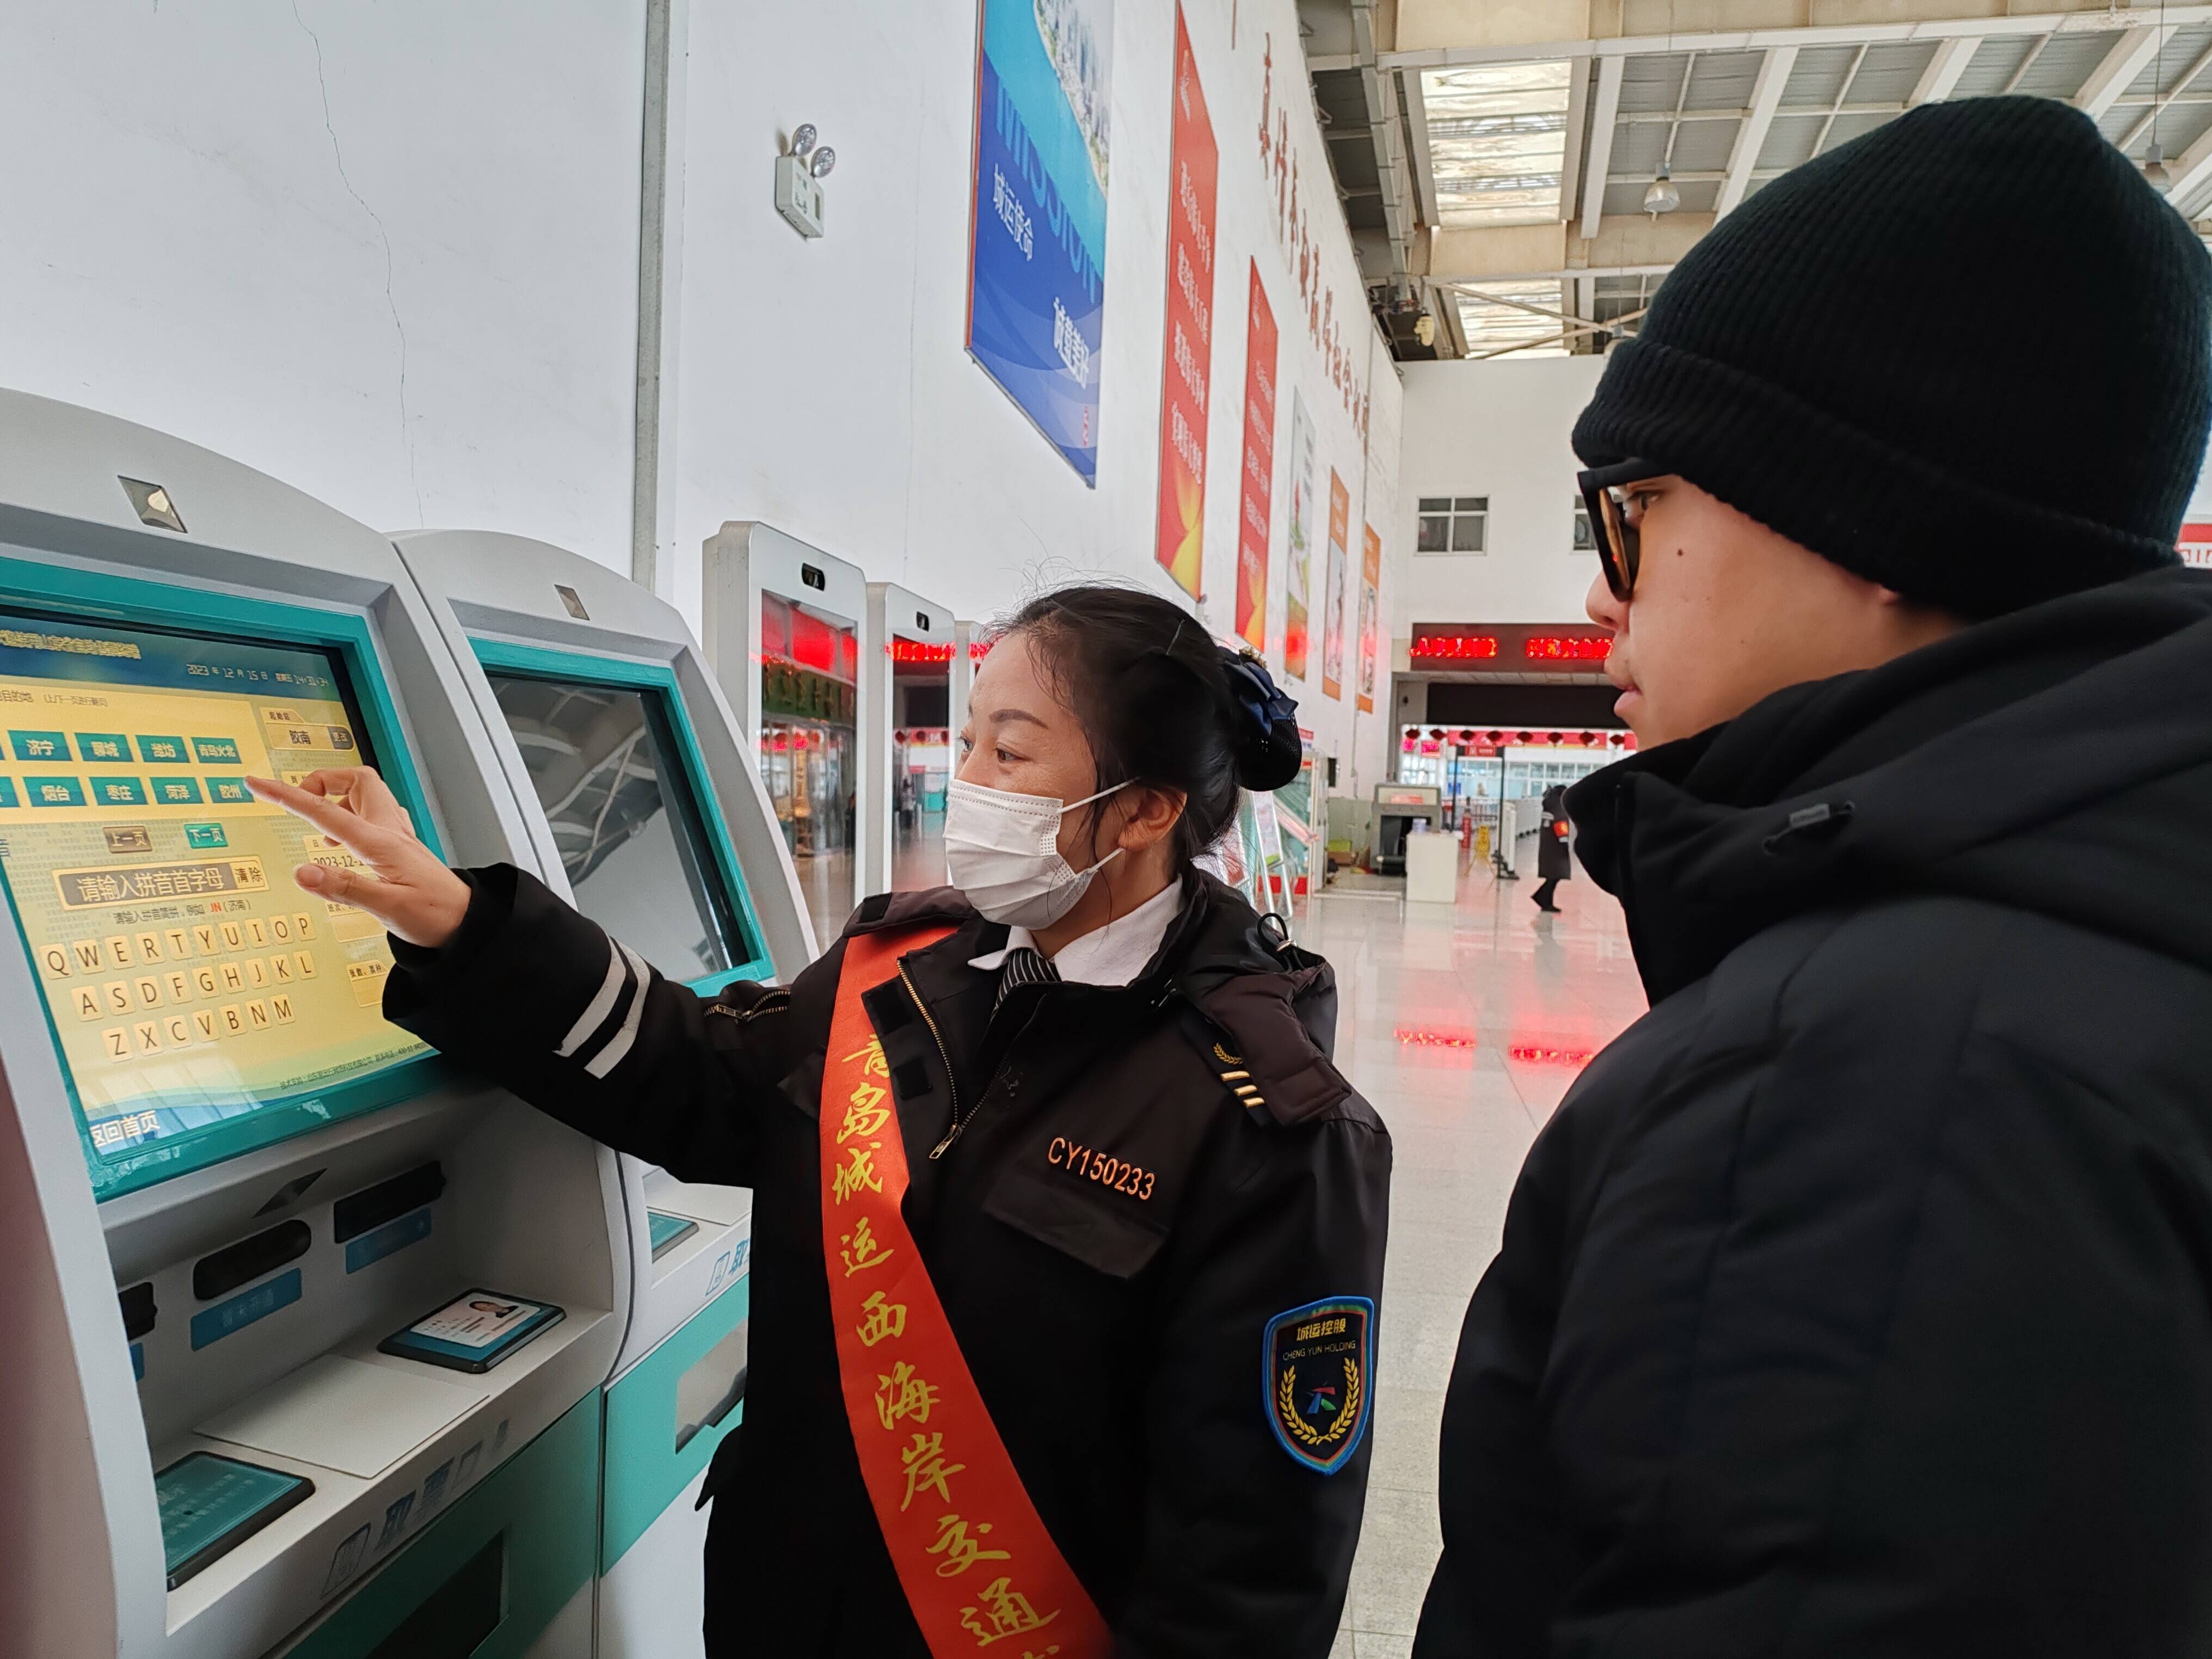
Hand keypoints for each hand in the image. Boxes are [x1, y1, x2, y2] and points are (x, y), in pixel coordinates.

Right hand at [246, 768, 471, 948]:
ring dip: (337, 800)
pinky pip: (373, 816)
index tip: (256, 783)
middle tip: (298, 801)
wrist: (468, 923)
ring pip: (366, 795)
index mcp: (380, 842)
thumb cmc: (435, 916)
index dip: (285, 795)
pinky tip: (344, 844)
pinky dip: (351, 818)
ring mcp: (397, 836)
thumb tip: (302, 873)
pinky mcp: (401, 846)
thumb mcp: (387, 907)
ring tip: (320, 830)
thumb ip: (343, 887)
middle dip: (322, 781)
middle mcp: (389, 831)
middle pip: (355, 779)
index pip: (323, 811)